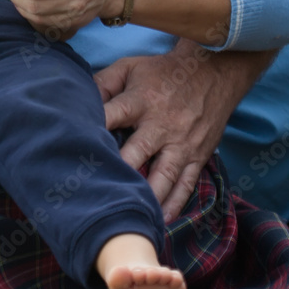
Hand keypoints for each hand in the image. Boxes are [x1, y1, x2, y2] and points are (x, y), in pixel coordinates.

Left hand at [94, 41, 270, 221]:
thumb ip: (103, 83)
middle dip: (118, 172)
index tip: (76, 150)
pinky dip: (175, 204)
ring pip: (163, 176)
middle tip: (96, 193)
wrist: (212, 71)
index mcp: (140, 101)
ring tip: (129, 216)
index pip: (111, 116)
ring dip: (147, 197)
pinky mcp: (198, 155)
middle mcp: (161, 124)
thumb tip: (80, 100)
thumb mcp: (130, 67)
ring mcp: (181, 143)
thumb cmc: (162, 71)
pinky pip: (186, 184)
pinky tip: (161, 220)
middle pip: (136, 153)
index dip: (93, 130)